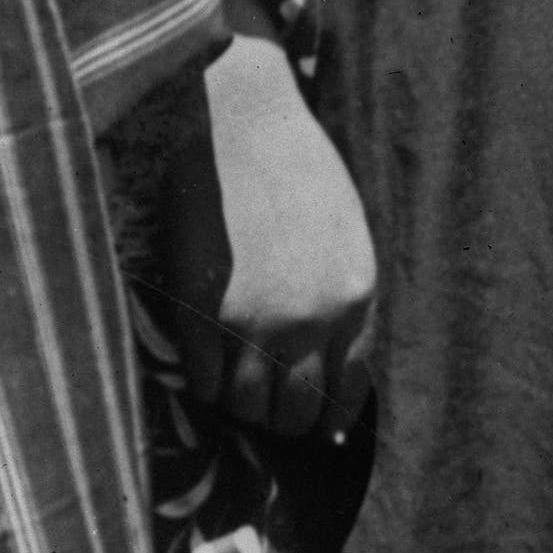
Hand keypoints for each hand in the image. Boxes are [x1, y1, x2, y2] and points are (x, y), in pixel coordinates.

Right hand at [160, 28, 377, 440]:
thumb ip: (342, 302)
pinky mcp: (198, 310)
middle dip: (282, 419)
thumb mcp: (346, 238)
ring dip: (241, 407)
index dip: (328, 421)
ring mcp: (250, 319)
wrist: (245, 122)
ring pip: (245, 405)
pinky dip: (204, 385)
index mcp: (355, 299)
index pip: (345, 393)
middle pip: (292, 411)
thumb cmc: (302, 173)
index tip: (318, 430)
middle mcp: (307, 320)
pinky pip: (202, 380)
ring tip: (236, 392)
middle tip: (269, 410)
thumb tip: (332, 368)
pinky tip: (207, 369)